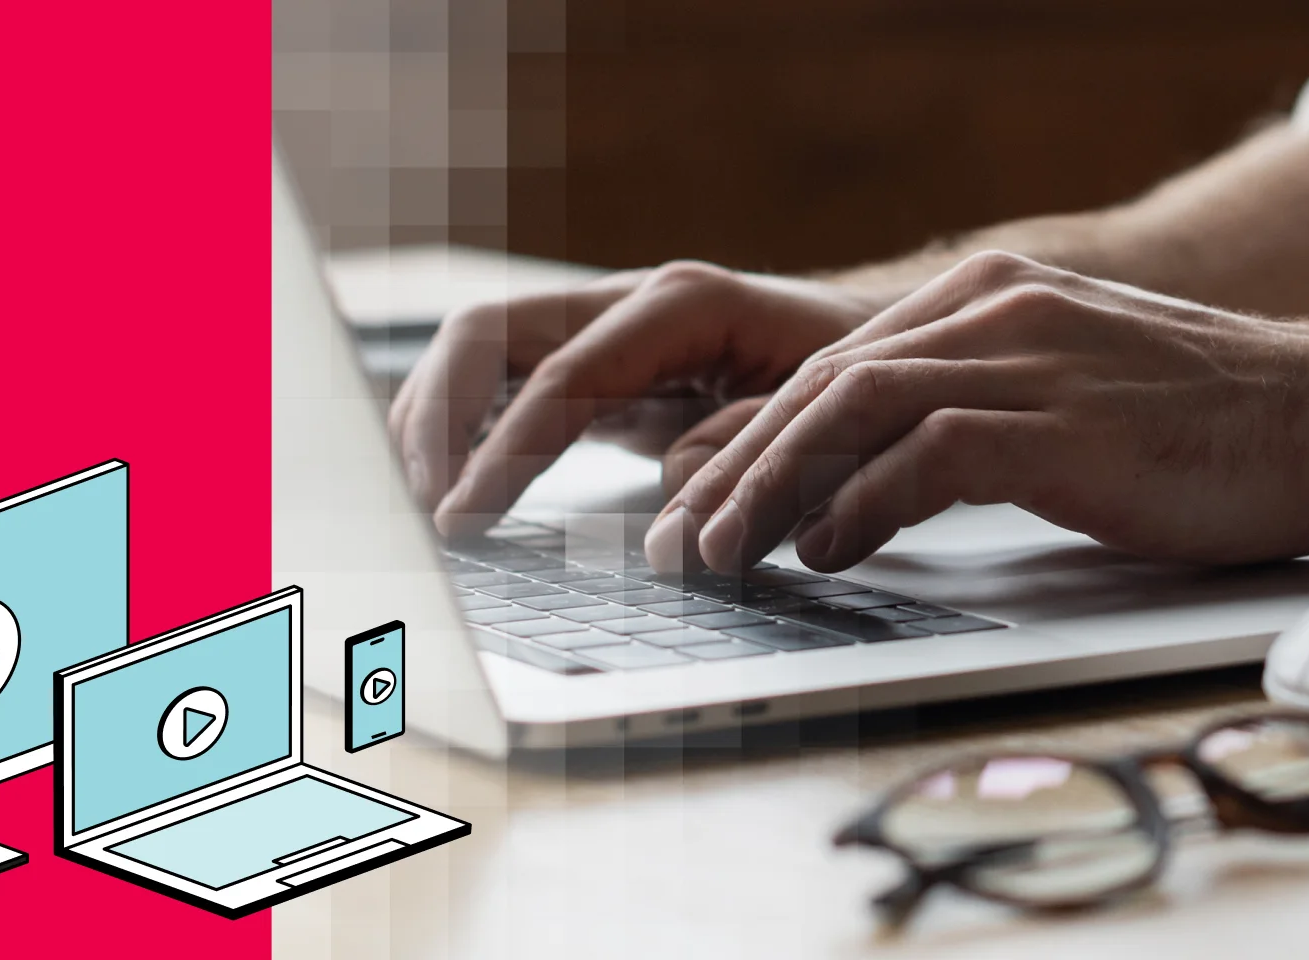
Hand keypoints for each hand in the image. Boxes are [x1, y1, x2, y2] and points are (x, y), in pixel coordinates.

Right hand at [388, 261, 887, 536]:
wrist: (887, 341)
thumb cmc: (861, 381)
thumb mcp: (824, 419)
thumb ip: (746, 452)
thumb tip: (673, 502)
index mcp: (680, 306)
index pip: (559, 376)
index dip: (502, 451)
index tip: (463, 518)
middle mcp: (626, 301)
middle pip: (485, 335)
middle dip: (438, 422)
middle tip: (426, 514)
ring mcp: (602, 326)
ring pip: (477, 351)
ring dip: (433, 423)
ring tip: (421, 507)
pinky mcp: (593, 364)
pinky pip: (500, 382)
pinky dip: (462, 429)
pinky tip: (450, 488)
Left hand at [647, 251, 1308, 572]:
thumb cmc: (1201, 427)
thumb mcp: (1060, 395)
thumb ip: (962, 417)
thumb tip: (859, 487)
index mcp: (985, 296)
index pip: (830, 366)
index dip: (748, 438)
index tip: (694, 501)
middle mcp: (991, 310)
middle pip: (819, 384)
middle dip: (732, 469)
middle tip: (677, 542)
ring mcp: (1027, 357)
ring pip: (849, 411)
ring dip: (770, 488)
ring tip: (723, 554)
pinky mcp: (1061, 421)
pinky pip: (925, 458)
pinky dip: (862, 506)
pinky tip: (828, 551)